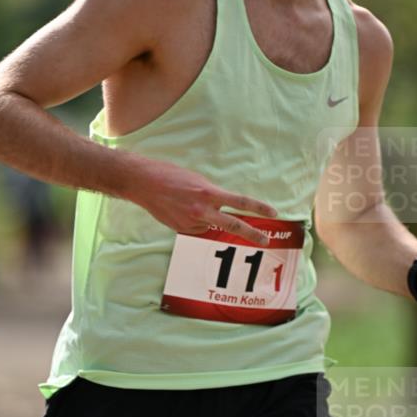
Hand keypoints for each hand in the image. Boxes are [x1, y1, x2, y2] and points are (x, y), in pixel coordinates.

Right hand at [132, 157, 278, 244]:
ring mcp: (191, 222)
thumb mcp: (198, 181)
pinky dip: (193, 221)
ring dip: (206, 218)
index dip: (259, 208)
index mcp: (209, 193)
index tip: (273, 213)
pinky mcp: (181, 230)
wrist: (144, 183)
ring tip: (187, 203)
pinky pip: (196, 229)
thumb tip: (221, 209)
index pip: (240, 202)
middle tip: (265, 241)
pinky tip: (180, 210)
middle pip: (234, 226)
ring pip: (210, 226)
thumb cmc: (171, 176)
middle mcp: (202, 210)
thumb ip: (212, 196)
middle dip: (252, 234)